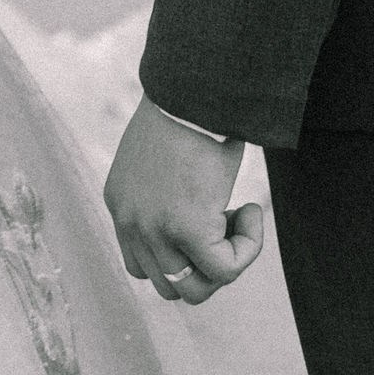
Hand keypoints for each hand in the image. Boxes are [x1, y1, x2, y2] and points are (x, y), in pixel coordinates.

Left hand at [104, 97, 261, 306]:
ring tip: (239, 218)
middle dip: (203, 266)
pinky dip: (247, 248)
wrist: (198, 85)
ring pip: (194, 289)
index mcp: (121, 203)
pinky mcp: (187, 229)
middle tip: (226, 222)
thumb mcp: (164, 155)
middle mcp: (129, 222)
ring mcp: (154, 229)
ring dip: (224, 263)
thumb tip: (201, 216)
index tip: (206, 217)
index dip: (181, 253)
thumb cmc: (190, 108)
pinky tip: (252, 210)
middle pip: (167, 283)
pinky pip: (225, 270)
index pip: (142, 262)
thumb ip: (167, 192)